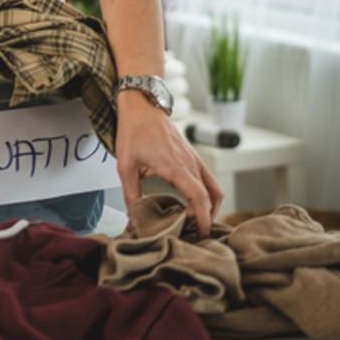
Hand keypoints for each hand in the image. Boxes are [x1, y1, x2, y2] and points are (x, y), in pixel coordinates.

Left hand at [115, 95, 225, 235]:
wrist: (143, 106)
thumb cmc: (133, 132)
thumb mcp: (125, 165)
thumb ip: (130, 195)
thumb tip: (132, 220)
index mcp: (175, 166)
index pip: (199, 197)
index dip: (203, 218)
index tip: (200, 234)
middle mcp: (190, 164)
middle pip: (211, 198)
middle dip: (206, 218)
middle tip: (192, 232)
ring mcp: (195, 159)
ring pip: (214, 189)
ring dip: (209, 207)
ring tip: (193, 221)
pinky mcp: (193, 157)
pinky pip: (208, 180)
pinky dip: (207, 196)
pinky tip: (192, 204)